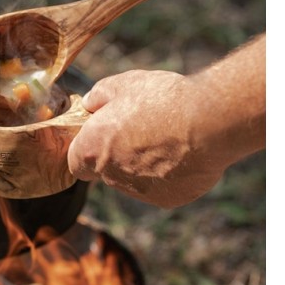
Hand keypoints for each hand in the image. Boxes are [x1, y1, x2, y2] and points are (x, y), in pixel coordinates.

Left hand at [67, 35, 264, 207]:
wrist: (209, 122)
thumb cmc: (162, 100)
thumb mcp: (123, 84)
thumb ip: (98, 96)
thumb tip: (90, 104)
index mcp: (93, 149)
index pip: (75, 163)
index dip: (86, 150)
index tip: (101, 136)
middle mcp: (111, 176)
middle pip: (106, 171)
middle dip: (116, 155)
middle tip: (139, 131)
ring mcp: (140, 191)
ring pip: (133, 181)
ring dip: (142, 165)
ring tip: (165, 138)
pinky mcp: (167, 200)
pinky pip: (161, 188)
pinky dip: (167, 175)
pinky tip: (182, 153)